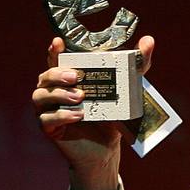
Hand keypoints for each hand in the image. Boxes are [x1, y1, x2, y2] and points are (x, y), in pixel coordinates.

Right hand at [32, 36, 155, 189]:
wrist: (107, 148)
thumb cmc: (111, 116)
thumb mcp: (125, 90)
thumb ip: (136, 66)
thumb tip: (149, 41)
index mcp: (66, 78)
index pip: (55, 60)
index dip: (54, 51)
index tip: (58, 42)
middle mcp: (53, 91)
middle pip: (45, 76)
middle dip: (58, 74)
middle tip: (76, 77)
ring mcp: (48, 110)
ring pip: (40, 96)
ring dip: (58, 94)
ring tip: (79, 97)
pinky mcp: (49, 128)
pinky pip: (47, 119)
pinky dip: (61, 116)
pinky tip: (77, 115)